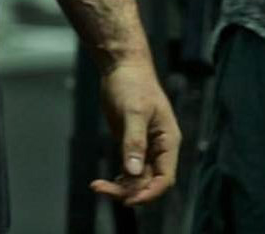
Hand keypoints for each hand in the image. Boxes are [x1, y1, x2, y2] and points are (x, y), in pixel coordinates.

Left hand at [89, 61, 180, 206]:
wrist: (122, 65)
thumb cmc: (132, 84)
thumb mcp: (133, 111)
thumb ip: (134, 141)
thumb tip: (132, 172)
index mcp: (168, 141)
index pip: (164, 178)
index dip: (149, 192)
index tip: (129, 199)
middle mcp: (159, 147)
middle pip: (148, 180)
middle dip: (129, 190)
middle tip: (101, 188)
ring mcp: (145, 146)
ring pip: (137, 177)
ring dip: (121, 185)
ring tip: (97, 186)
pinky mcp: (131, 142)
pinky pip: (129, 168)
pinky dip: (119, 177)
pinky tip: (105, 182)